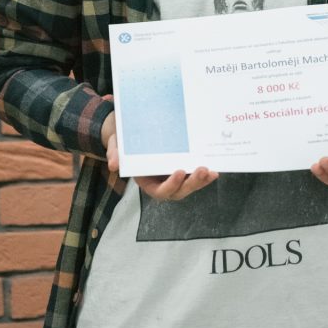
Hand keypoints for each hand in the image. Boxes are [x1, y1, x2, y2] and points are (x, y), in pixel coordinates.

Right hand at [102, 111, 218, 199]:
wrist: (131, 136)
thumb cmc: (124, 142)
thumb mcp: (116, 145)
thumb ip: (114, 153)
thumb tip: (113, 163)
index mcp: (147, 182)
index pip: (160, 190)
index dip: (170, 185)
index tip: (178, 172)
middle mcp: (162, 183)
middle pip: (179, 191)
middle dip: (192, 183)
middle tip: (202, 170)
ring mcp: (174, 178)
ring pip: (189, 185)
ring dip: (201, 180)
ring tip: (211, 171)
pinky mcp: (182, 170)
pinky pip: (194, 176)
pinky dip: (205, 175)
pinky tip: (214, 170)